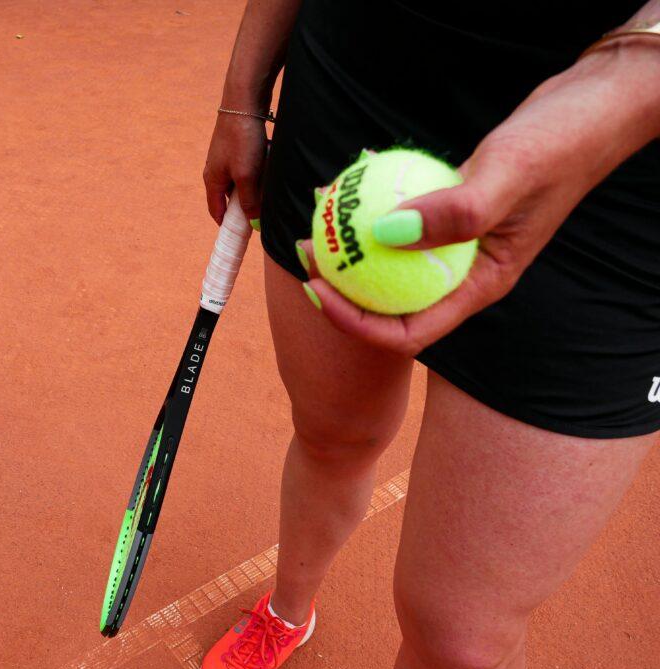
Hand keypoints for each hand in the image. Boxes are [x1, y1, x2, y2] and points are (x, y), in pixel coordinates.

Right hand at [203, 112, 268, 223]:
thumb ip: (248, 201)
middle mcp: (216, 172)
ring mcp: (226, 160)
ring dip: (255, 187)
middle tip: (263, 211)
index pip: (217, 212)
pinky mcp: (237, 148)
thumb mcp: (246, 176)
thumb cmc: (241, 139)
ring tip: (267, 183)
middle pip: (231, 199)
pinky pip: (248, 169)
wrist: (244, 102)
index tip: (243, 236)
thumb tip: (253, 223)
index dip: (229, 226)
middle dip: (246, 206)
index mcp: (212, 181)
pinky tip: (269, 166)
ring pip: (242, 183)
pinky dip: (258, 172)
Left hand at [302, 44, 659, 355]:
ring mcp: (459, 244)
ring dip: (352, 245)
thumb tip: (385, 234)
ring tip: (317, 214)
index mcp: (479, 286)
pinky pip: (404, 219)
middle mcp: (465, 273)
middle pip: (390, 301)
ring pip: (393, 259)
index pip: (407, 331)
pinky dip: (375, 206)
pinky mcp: (453, 212)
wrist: (594, 105)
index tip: (317, 287)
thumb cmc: (561, 141)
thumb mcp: (507, 175)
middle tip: (304, 249)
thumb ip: (454, 212)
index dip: (354, 322)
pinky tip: (349, 180)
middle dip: (341, 286)